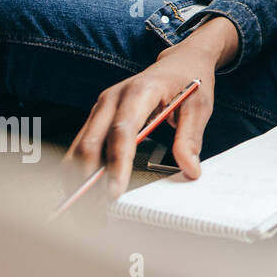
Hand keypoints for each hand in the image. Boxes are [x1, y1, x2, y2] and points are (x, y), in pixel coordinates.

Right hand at [64, 40, 221, 201]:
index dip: (116, 164)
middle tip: (94, 216)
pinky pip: (80, 147)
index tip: (114, 193)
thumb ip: (191, 137)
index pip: (122, 131)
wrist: (181, 60)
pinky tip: (83, 196)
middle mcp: (112, 98)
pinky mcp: (97, 117)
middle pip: (89, 143)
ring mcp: (100, 107)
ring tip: (85, 215)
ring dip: (77, 182)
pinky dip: (78, 173)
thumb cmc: (191, 80)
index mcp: (140, 91)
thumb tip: (190, 170)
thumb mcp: (199, 106)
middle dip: (88, 182)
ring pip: (78, 148)